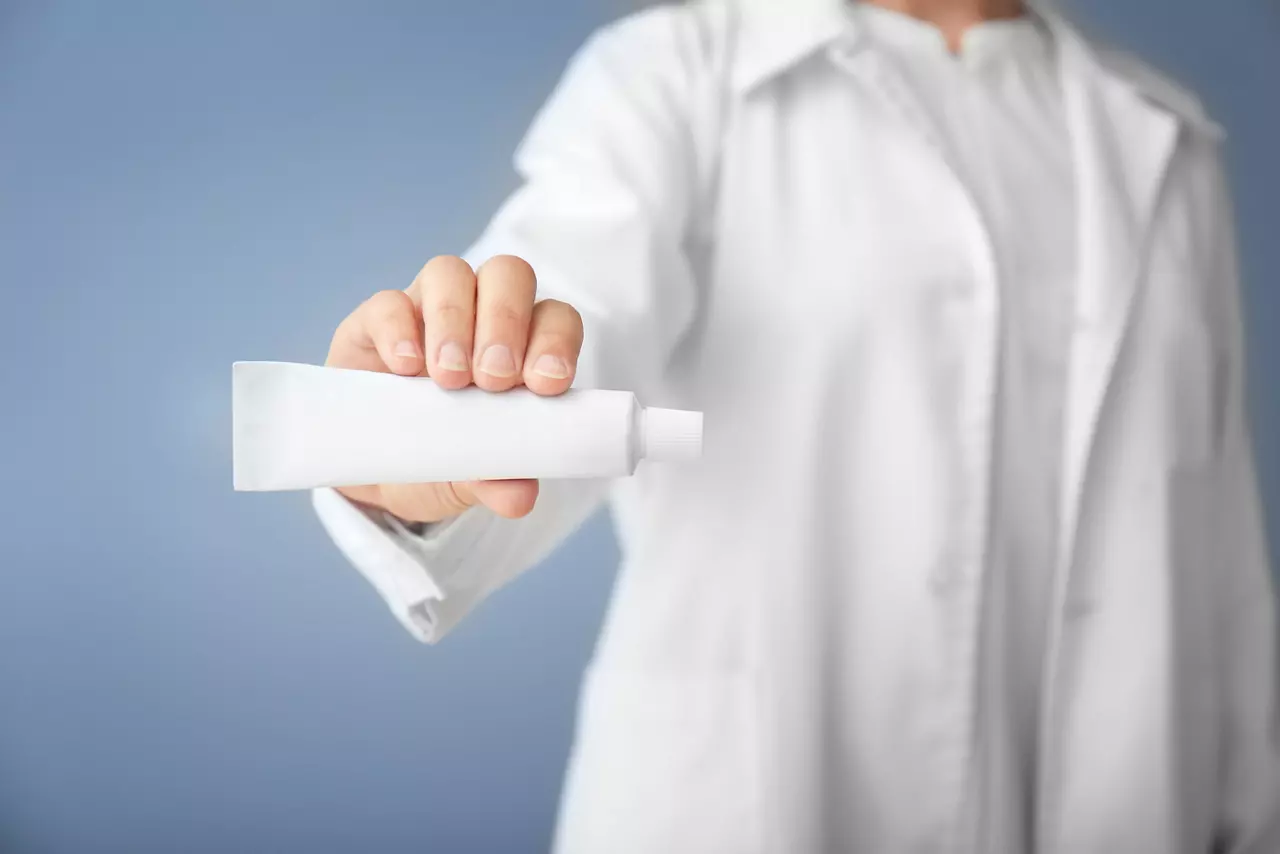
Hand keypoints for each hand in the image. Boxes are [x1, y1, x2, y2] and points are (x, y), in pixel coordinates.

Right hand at [325, 254, 583, 522]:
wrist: (379, 470)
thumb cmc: (446, 458)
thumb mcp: (474, 477)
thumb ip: (499, 480)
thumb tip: (520, 496)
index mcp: (524, 345)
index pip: (555, 318)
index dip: (556, 341)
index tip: (545, 385)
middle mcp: (481, 314)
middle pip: (507, 275)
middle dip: (506, 322)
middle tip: (494, 380)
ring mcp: (427, 309)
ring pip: (450, 273)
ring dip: (455, 321)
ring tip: (449, 379)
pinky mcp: (375, 321)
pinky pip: (388, 301)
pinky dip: (399, 329)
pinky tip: (404, 368)